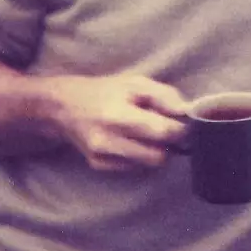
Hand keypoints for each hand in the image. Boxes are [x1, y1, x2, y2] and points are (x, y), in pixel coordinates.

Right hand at [39, 73, 189, 171]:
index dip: (181, 129)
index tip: (185, 123)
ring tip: (148, 133)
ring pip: (148, 165)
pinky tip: (131, 140)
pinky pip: (133, 167)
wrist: (64, 106)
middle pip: (159, 156)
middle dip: (170, 144)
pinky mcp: (97, 165)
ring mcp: (101, 156)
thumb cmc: (106, 91)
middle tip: (168, 129)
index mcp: (118, 116)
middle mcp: (107, 140)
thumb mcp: (136, 83)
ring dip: (156, 151)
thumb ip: (165, 96)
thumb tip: (186, 112)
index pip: (164, 132)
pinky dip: (139, 156)